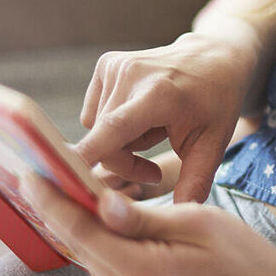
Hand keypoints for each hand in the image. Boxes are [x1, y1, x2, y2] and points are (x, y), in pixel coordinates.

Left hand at [20, 173, 275, 275]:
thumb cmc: (245, 258)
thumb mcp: (199, 221)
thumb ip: (143, 216)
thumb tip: (100, 202)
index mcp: (144, 273)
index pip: (81, 231)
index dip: (51, 200)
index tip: (29, 173)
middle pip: (82, 247)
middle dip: (67, 210)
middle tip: (53, 173)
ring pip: (93, 261)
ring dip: (89, 230)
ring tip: (86, 195)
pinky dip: (107, 250)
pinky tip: (116, 228)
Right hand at [77, 28, 263, 202]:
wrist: (214, 59)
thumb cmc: (215, 103)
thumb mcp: (213, 144)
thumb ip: (195, 181)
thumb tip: (182, 216)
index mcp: (159, 94)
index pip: (112, 129)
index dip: (86, 155)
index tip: (60, 176)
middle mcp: (131, 75)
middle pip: (104, 142)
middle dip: (125, 164)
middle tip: (153, 169)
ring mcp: (116, 66)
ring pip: (96, 130)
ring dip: (119, 145)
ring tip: (153, 135)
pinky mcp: (106, 64)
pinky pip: (93, 114)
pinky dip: (112, 125)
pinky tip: (140, 118)